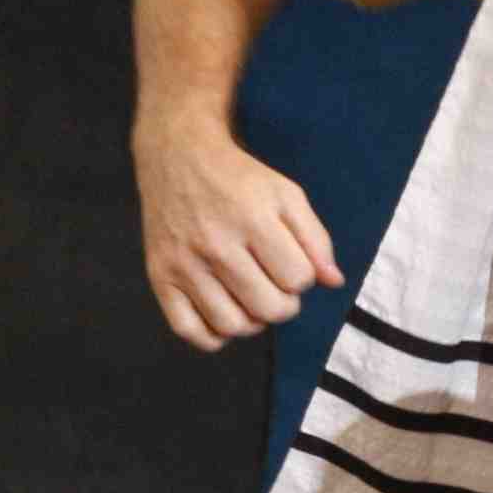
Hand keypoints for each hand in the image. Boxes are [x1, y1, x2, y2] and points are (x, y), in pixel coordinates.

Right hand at [134, 117, 343, 351]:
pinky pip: (189, 331)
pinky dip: (214, 335)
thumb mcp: (287, 196)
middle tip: (276, 285)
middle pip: (268, 308)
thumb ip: (316, 239)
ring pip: (232, 326)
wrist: (179, 156)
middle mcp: (215, 244)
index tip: (290, 262)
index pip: (297, 280)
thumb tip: (333, 281)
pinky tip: (225, 312)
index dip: (303, 277)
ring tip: (252, 298)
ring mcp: (183, 263)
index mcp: (252, 220)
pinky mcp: (159, 276)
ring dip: (253, 321)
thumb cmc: (239, 179)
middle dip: (284, 304)